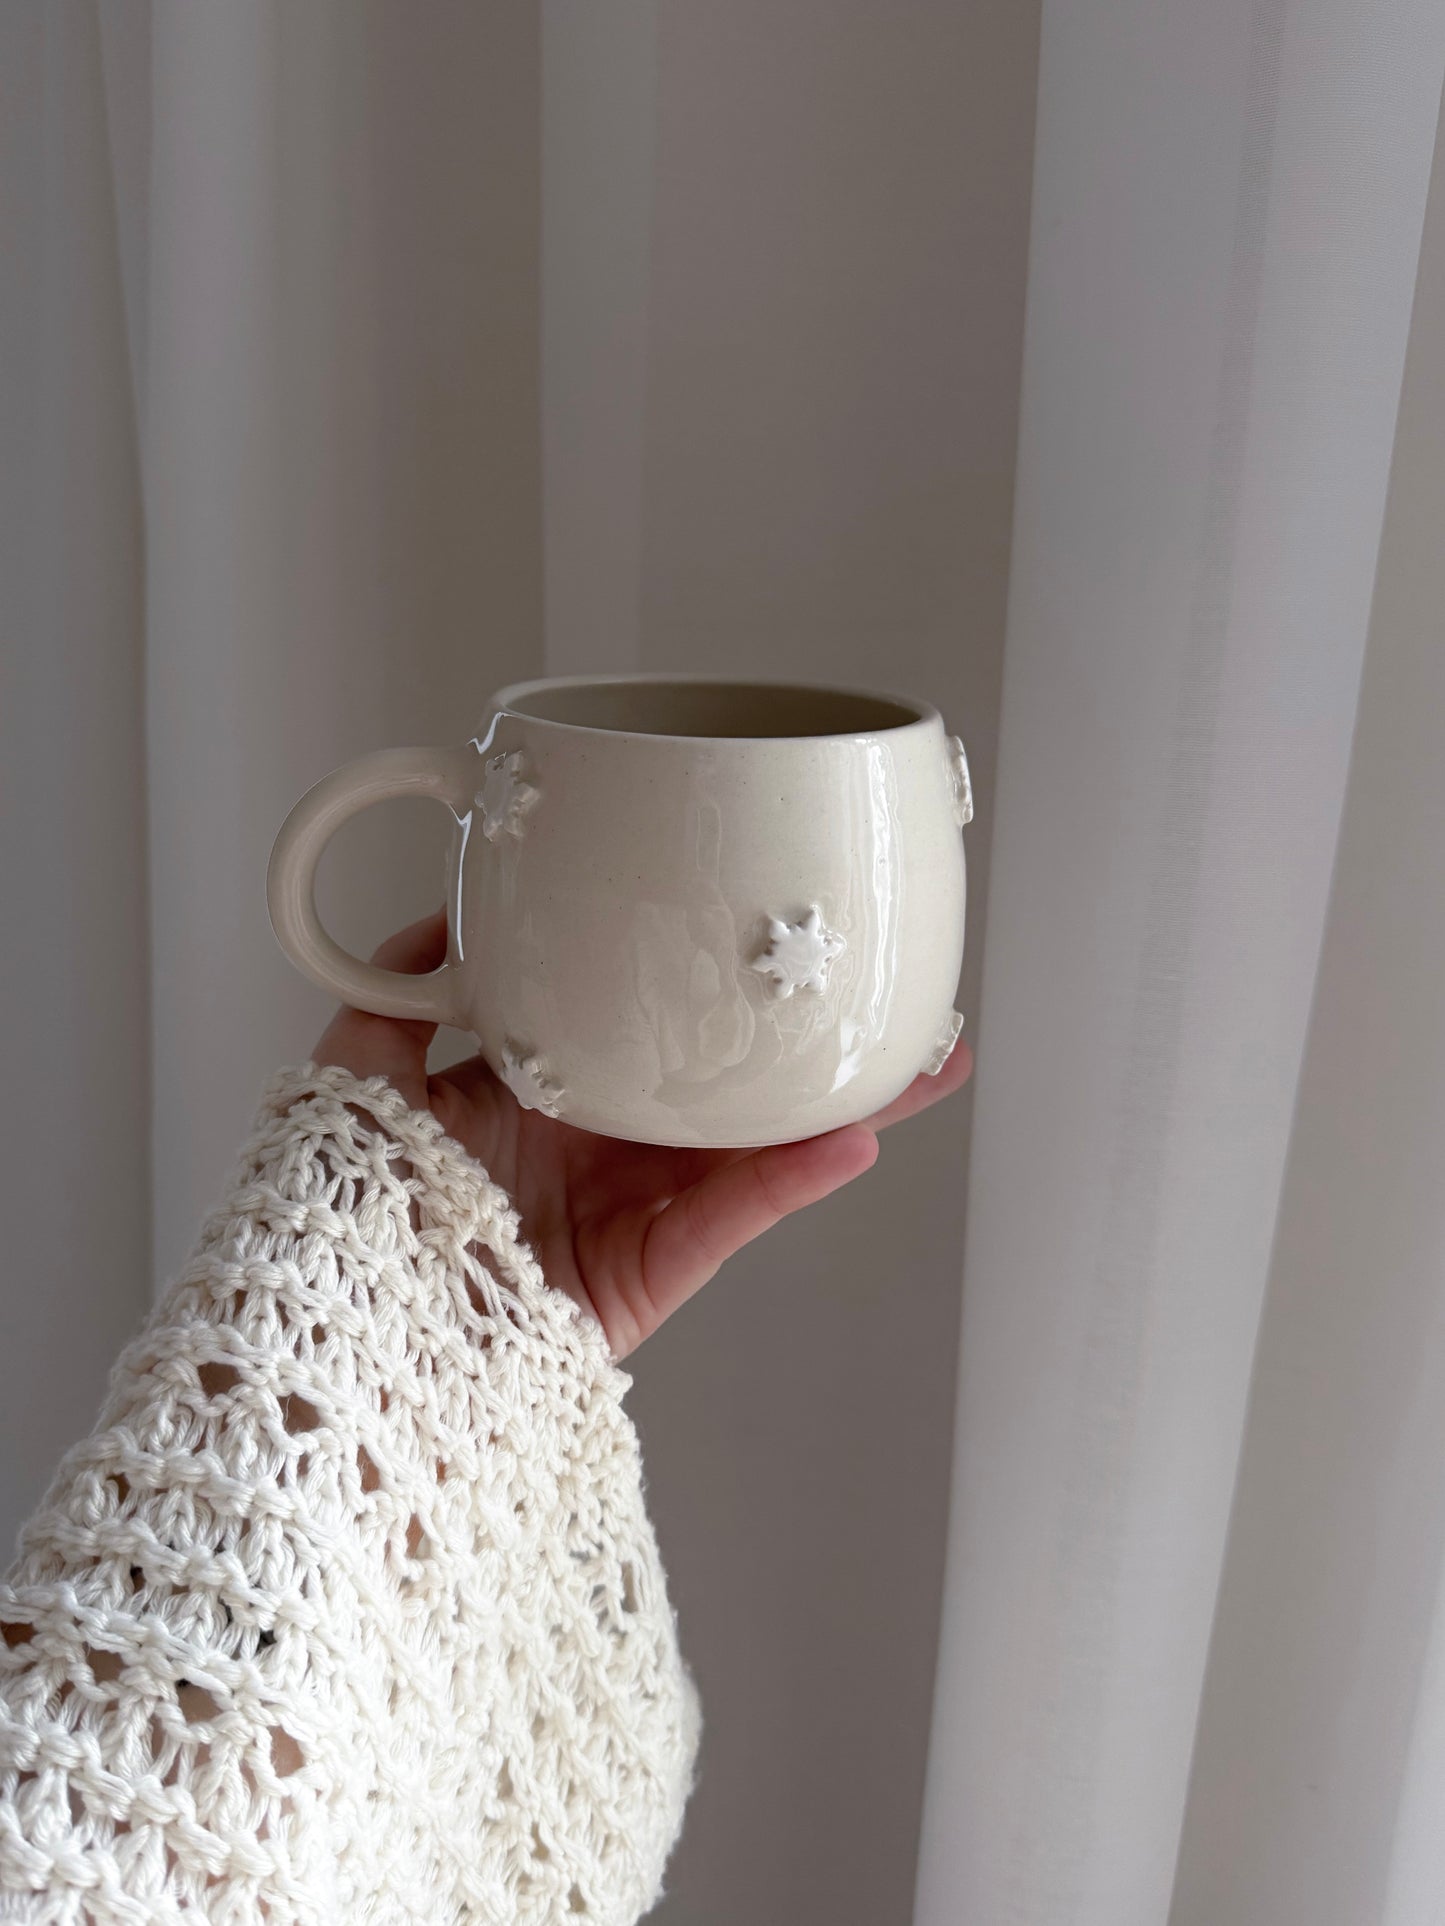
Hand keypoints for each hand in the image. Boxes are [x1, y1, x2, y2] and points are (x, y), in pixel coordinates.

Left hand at [314, 910, 971, 1357]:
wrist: (339, 1332)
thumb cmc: (342, 1206)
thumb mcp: (356, 1073)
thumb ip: (397, 997)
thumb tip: (448, 918)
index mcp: (543, 1097)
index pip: (647, 1034)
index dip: (713, 994)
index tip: (775, 946)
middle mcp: (601, 1151)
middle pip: (732, 1091)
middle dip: (818, 1051)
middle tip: (903, 1005)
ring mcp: (633, 1215)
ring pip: (758, 1150)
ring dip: (847, 1108)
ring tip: (931, 1065)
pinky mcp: (649, 1278)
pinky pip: (729, 1218)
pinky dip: (790, 1179)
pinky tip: (853, 1136)